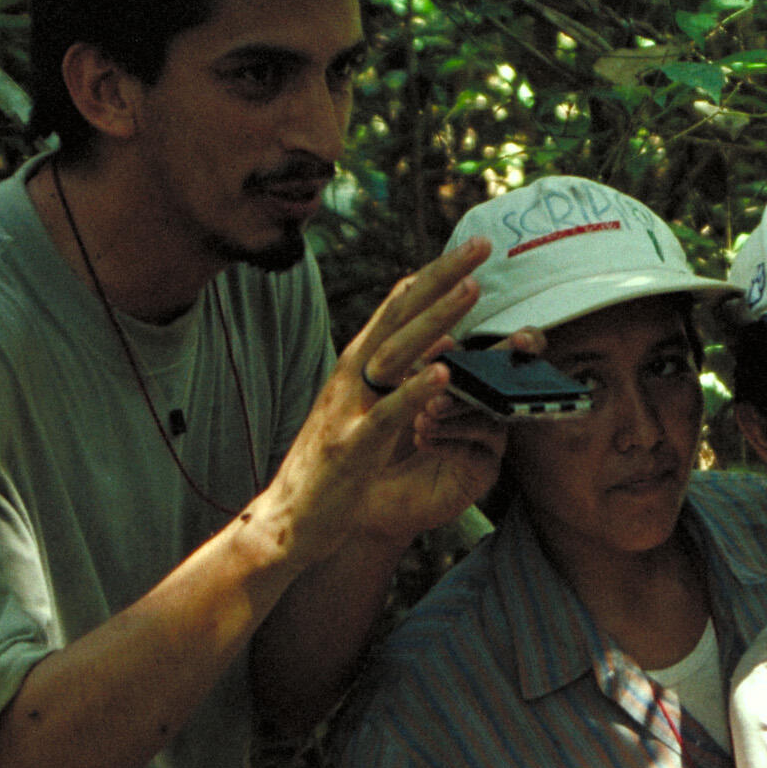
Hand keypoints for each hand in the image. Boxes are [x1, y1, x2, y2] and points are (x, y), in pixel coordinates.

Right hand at [257, 241, 497, 566]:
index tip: (469, 248)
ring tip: (471, 290)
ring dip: (435, 319)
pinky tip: (444, 371)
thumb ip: (401, 376)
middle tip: (480, 245)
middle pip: (399, 316)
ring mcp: (348, 410)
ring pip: (396, 353)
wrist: (286, 522)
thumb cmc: (333, 469)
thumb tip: (445, 343)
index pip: (398, 310)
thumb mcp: (368, 413)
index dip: (433, 276)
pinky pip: (387, 414)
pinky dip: (415, 391)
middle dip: (441, 278)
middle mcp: (350, 378)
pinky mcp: (351, 449)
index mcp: (356, 368)